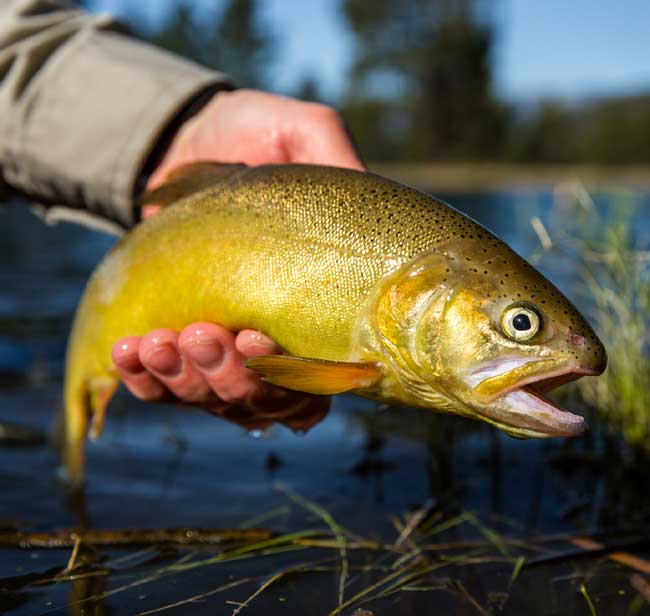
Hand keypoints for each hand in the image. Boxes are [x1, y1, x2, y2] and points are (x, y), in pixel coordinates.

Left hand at [113, 90, 362, 430]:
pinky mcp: (180, 342)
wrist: (184, 139)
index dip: (290, 378)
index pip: (319, 377)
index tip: (253, 337)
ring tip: (157, 343)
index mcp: (321, 304)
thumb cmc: (253, 134)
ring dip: (184, 381)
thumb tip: (365, 195)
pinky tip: (130, 351)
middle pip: (263, 400)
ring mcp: (227, 346)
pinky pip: (164, 386)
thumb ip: (337, 157)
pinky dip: (146, 379)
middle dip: (230, 378)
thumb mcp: (302, 132)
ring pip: (213, 399)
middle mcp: (278, 336)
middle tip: (202, 334)